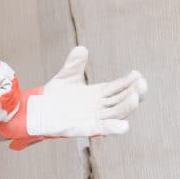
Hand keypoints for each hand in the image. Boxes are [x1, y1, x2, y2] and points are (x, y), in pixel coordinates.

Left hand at [0, 46, 146, 149]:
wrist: (37, 111)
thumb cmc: (53, 96)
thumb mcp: (66, 77)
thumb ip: (74, 64)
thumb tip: (81, 48)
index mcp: (98, 94)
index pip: (118, 88)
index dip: (129, 82)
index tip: (138, 75)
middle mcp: (99, 107)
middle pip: (121, 101)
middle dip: (133, 93)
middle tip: (142, 84)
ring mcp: (93, 118)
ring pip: (115, 114)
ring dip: (126, 107)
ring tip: (136, 97)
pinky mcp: (84, 129)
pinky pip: (102, 129)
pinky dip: (113, 128)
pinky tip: (124, 126)